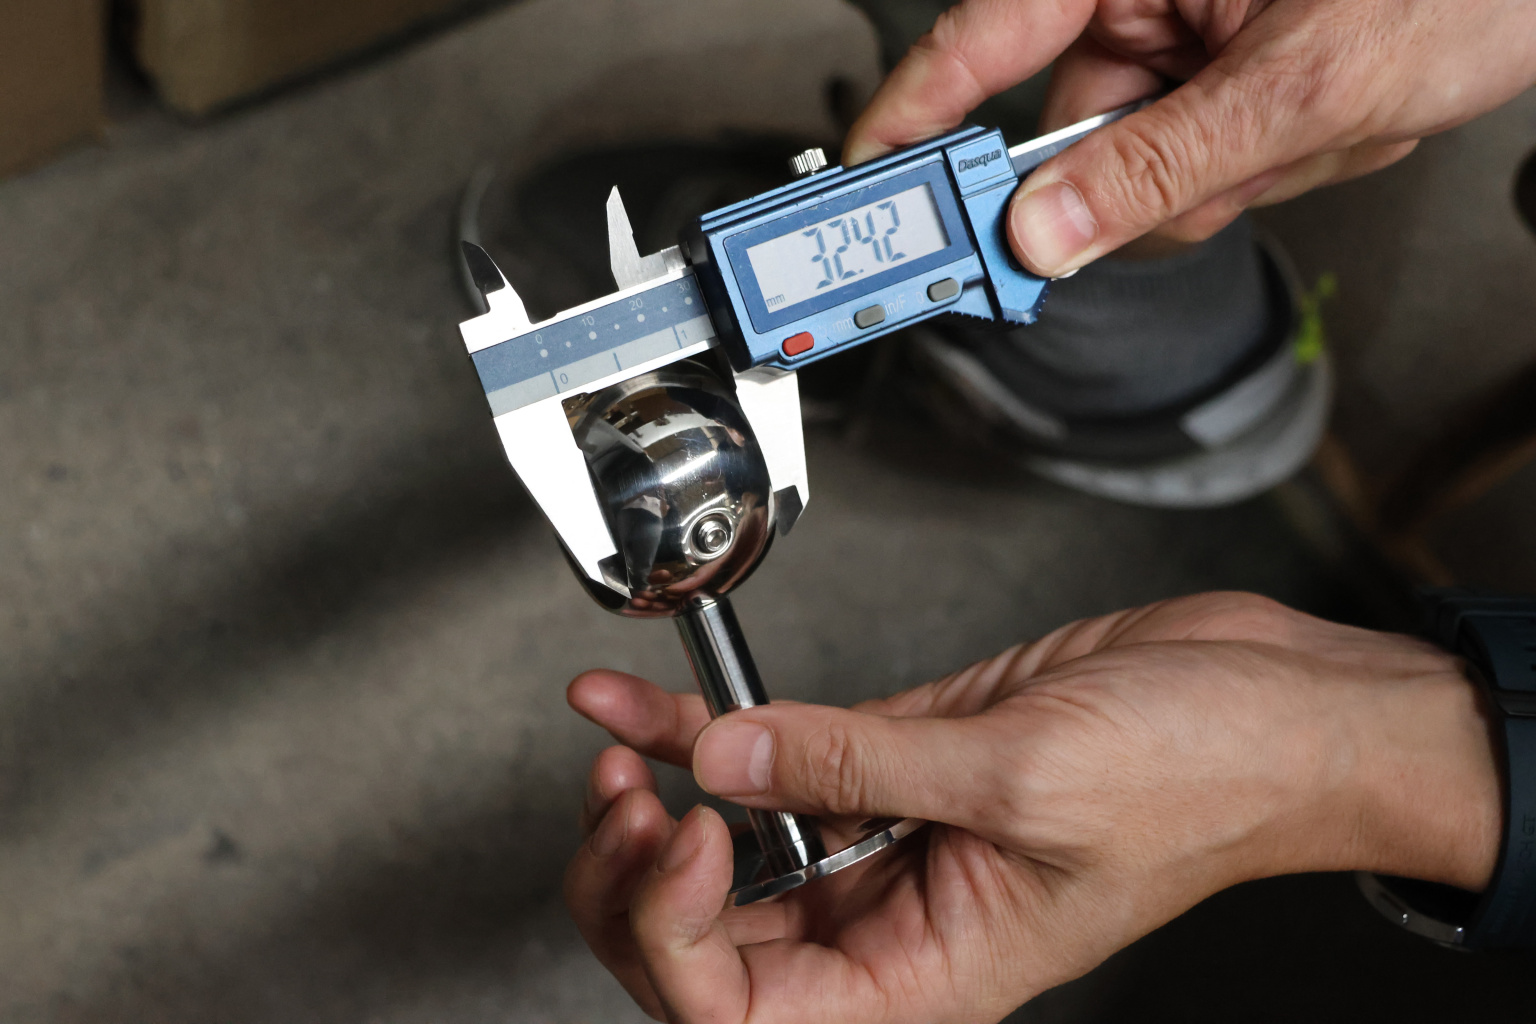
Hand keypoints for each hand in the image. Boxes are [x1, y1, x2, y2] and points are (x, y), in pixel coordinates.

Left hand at [563, 593, 1499, 1022]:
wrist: (1270, 703)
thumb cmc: (1205, 777)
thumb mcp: (1025, 778)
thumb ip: (859, 768)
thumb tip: (725, 761)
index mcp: (927, 974)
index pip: (749, 1011)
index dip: (684, 933)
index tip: (693, 834)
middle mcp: (890, 920)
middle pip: (712, 946)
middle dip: (641, 878)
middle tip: (627, 799)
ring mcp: (883, 835)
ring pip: (726, 850)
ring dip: (647, 800)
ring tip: (610, 744)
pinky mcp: (891, 757)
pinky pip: (772, 756)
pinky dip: (696, 730)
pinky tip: (638, 706)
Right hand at [843, 0, 1535, 275]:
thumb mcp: (1308, 80)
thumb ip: (1166, 165)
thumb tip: (1047, 232)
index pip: (981, 37)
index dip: (915, 118)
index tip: (866, 187)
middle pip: (1072, 130)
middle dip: (1154, 182)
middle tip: (1220, 181)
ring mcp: (1186, 33)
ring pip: (1144, 163)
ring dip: (1231, 179)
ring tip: (1322, 126)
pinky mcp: (1221, 70)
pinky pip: (1198, 161)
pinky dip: (1260, 172)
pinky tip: (1327, 128)